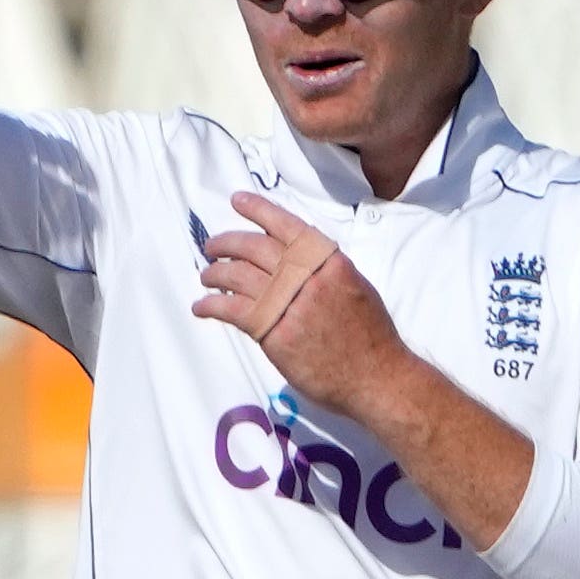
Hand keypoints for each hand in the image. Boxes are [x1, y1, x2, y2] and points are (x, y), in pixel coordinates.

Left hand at [197, 195, 404, 408]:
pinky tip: (202, 307)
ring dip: (215, 274)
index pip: (286, 225)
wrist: (377, 377)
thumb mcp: (355, 286)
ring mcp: (289, 304)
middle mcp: (307, 276)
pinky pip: (232, 311)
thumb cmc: (370, 337)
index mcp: (329, 261)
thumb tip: (294, 262)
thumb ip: (324, 270)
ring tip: (206, 277)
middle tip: (212, 247)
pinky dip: (211, 306)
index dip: (258, 209)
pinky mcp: (274, 334)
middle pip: (254, 247)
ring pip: (238, 276)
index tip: (237, 201)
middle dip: (226, 243)